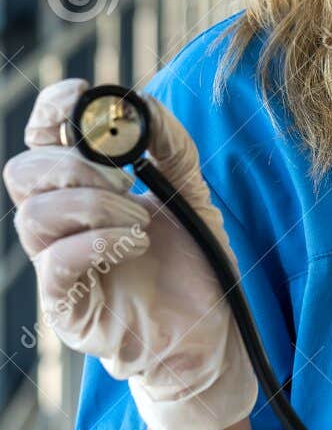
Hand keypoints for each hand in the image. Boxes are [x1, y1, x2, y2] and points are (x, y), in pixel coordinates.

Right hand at [2, 77, 258, 429]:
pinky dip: (95, 242)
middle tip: (128, 181)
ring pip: (32, 215)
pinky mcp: (66, 307)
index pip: (38, 138)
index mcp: (79, 188)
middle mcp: (59, 224)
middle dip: (75, 164)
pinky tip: (135, 244)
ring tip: (141, 221)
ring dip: (93, 206)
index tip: (86, 98)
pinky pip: (53, 263)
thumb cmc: (193, 262)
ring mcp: (57, 266)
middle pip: (22, 172)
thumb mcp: (191, 189)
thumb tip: (140, 102)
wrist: (211, 331)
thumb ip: (169, 143)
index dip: (52, 110)